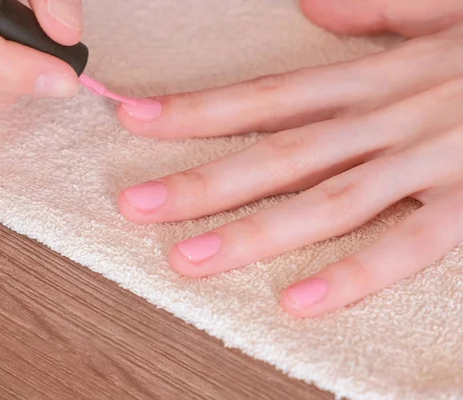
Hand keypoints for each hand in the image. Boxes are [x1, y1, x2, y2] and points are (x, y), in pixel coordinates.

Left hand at [116, 0, 462, 316]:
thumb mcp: (446, 8)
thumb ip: (378, 10)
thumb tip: (311, 9)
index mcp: (376, 78)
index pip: (266, 96)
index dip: (196, 109)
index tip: (135, 118)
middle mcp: (389, 120)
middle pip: (278, 155)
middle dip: (201, 182)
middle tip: (135, 205)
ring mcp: (430, 164)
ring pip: (326, 204)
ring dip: (253, 234)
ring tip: (189, 259)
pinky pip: (409, 247)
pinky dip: (356, 275)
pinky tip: (302, 302)